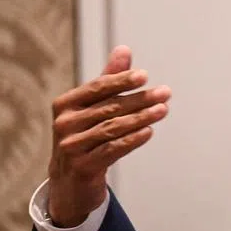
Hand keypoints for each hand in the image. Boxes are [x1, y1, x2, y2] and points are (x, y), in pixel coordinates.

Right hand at [46, 46, 170, 226]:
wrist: (70, 182)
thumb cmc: (85, 136)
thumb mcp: (92, 108)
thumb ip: (108, 80)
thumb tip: (124, 49)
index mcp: (65, 104)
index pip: (97, 87)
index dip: (121, 80)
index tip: (145, 76)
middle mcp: (64, 123)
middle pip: (109, 107)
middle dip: (140, 99)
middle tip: (165, 93)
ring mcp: (71, 146)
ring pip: (112, 128)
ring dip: (141, 118)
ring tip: (163, 110)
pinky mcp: (81, 166)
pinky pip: (111, 150)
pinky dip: (132, 140)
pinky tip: (149, 131)